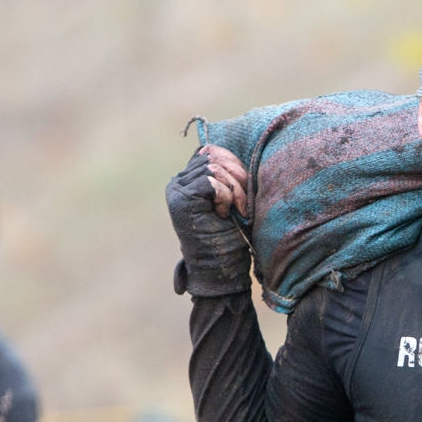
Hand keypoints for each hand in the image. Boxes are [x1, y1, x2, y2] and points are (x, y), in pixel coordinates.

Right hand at [166, 145, 254, 297]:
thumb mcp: (230, 200)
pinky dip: (226, 196)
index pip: (210, 152)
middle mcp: (177, 184)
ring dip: (234, 189)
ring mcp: (177, 191)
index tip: (244, 190)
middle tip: (244, 204)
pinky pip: (211, 180)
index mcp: (188, 181)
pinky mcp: (181, 200)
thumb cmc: (229, 238)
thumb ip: (224, 177)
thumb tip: (228, 154)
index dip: (233, 163)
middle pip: (212, 156)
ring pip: (213, 167)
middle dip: (237, 176)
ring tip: (238, 211)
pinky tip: (225, 214)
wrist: (221, 269)